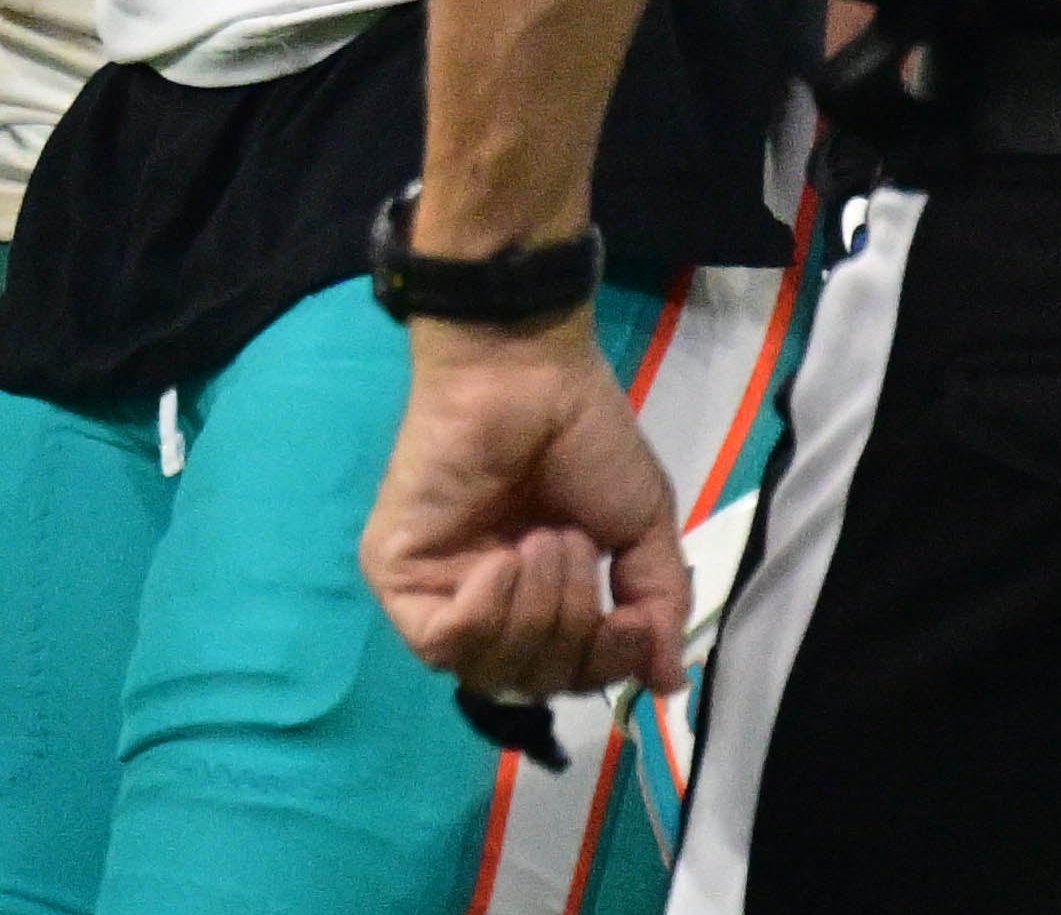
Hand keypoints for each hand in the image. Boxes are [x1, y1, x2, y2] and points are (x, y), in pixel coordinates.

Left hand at [360, 314, 688, 700]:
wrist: (527, 377)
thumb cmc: (583, 440)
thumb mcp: (640, 534)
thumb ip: (654, 609)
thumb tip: (666, 684)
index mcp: (538, 597)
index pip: (568, 679)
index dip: (606, 664)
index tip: (633, 619)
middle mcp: (483, 602)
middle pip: (529, 683)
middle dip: (572, 630)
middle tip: (571, 546)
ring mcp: (436, 590)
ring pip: (487, 670)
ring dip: (537, 610)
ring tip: (544, 539)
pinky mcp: (395, 574)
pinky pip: (438, 642)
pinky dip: (485, 611)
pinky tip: (502, 560)